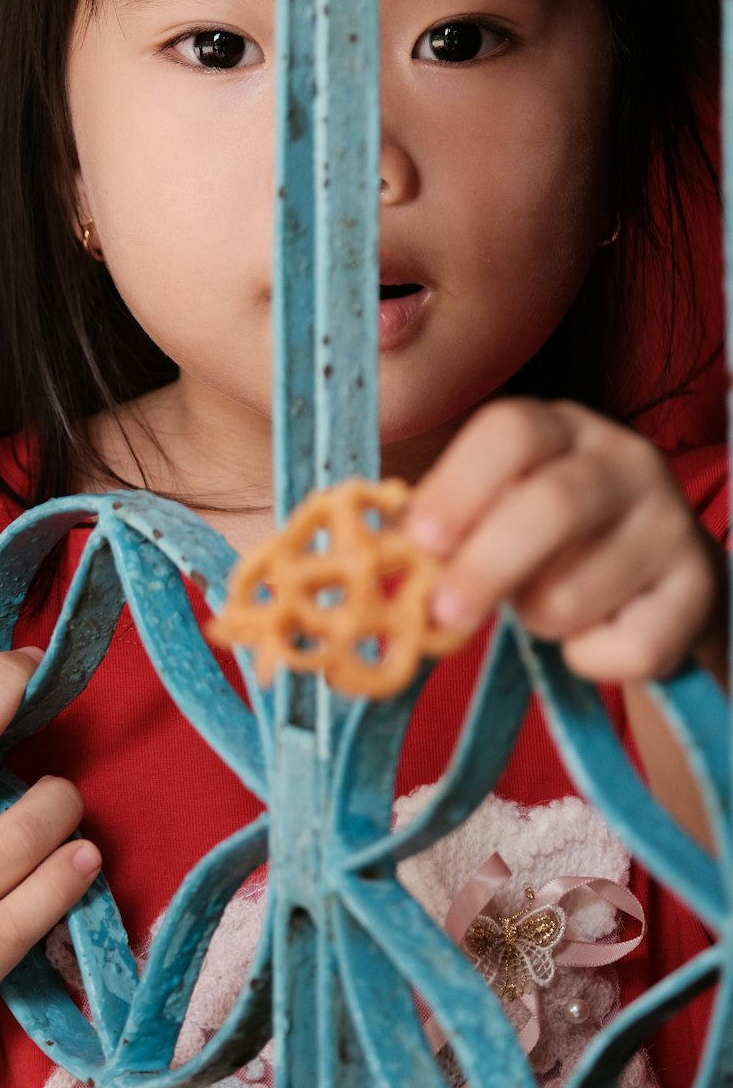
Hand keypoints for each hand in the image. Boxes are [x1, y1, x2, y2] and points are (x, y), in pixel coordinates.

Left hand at [406, 398, 725, 683]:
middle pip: (553, 504)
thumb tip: (387, 551)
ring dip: (538, 619)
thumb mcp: (501, 512)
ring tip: (542, 607)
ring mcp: (671, 521)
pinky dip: (591, 659)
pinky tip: (594, 636)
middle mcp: (625, 460)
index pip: (512, 431)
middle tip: (443, 615)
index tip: (421, 539)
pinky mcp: (702, 588)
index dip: (459, 484)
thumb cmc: (551, 545)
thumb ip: (451, 524)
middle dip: (487, 566)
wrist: (660, 587)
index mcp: (560, 428)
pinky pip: (630, 646)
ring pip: (579, 591)